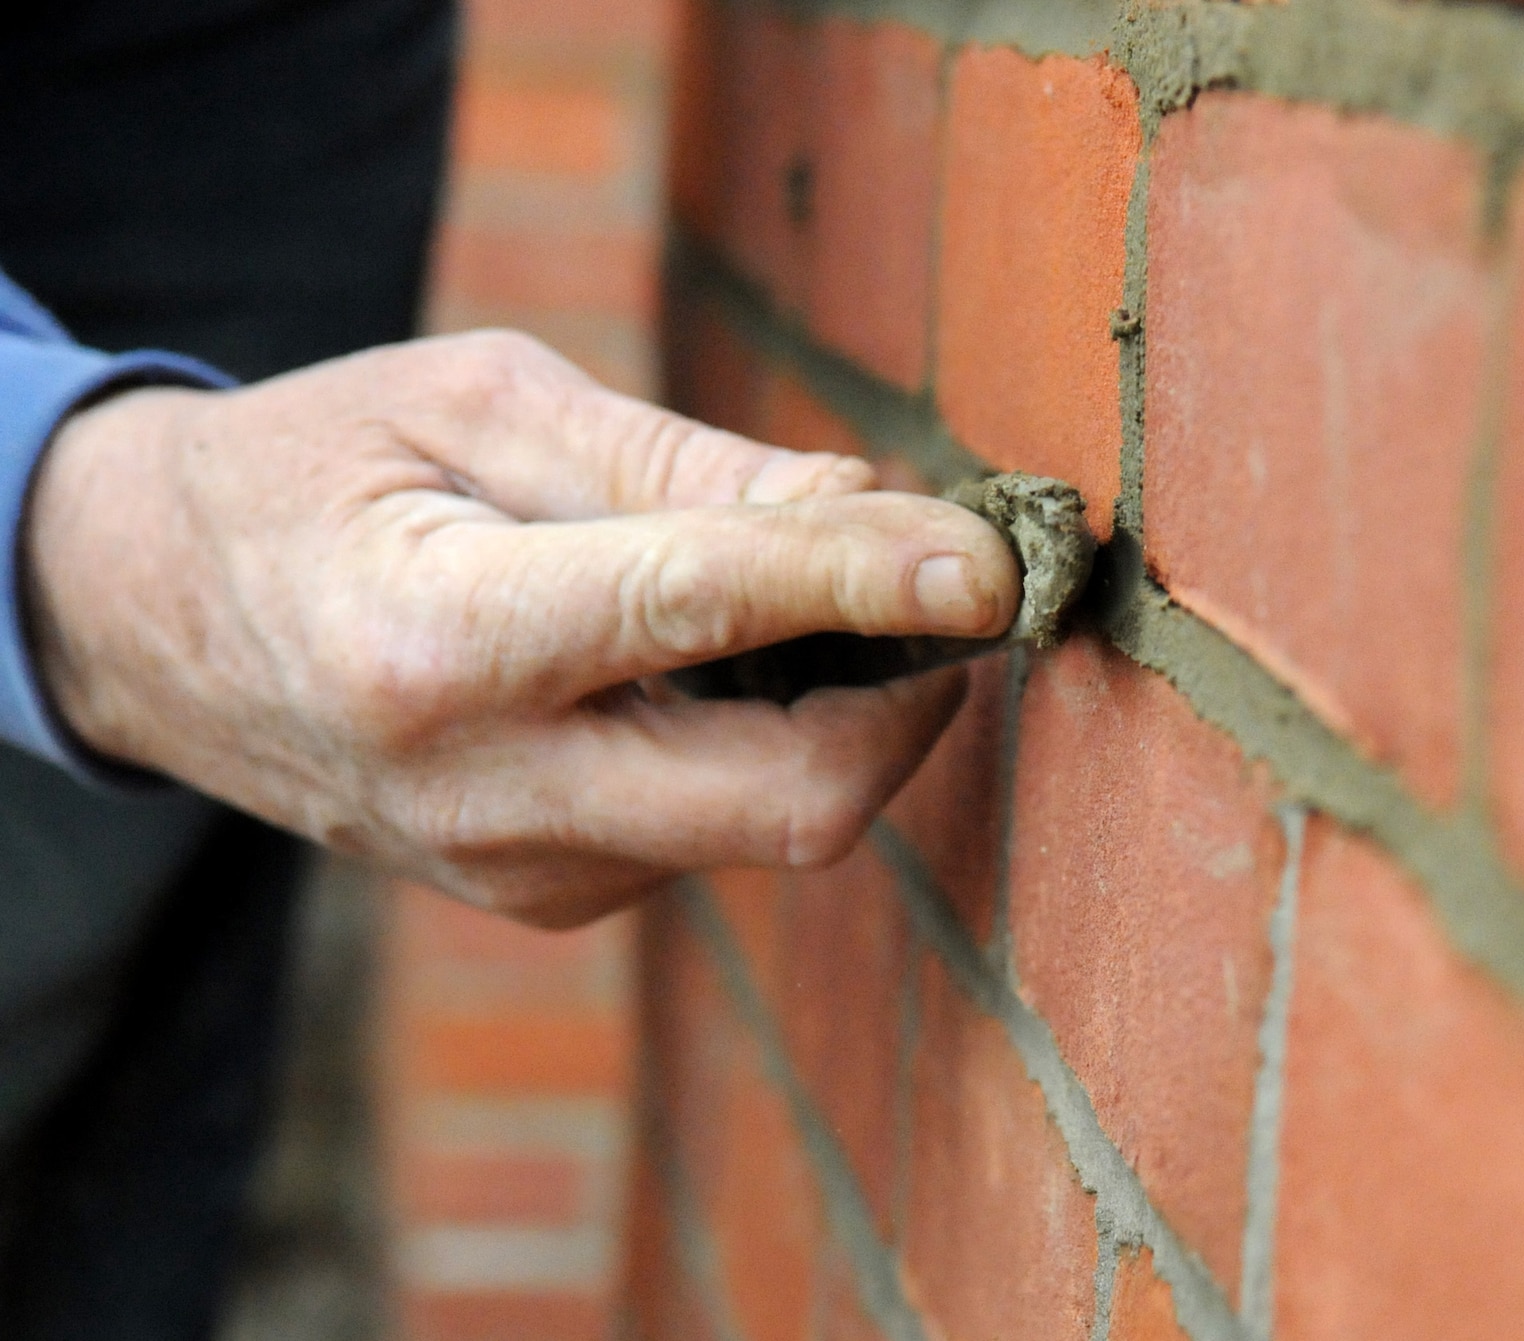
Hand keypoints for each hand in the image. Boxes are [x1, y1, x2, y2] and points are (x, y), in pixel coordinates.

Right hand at [24, 331, 1018, 926]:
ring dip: (847, 712)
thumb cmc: (320, 474)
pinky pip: (717, 826)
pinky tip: (725, 662)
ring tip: (825, 596)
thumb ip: (683, 466)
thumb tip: (871, 511)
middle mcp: (485, 792)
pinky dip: (768, 739)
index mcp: (439, 640)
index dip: (871, 583)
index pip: (706, 613)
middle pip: (788, 799)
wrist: (155, 620)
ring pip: (771, 818)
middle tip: (955, 589)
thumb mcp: (482, 404)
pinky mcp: (550, 898)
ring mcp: (520, 871)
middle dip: (909, 701)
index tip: (989, 559)